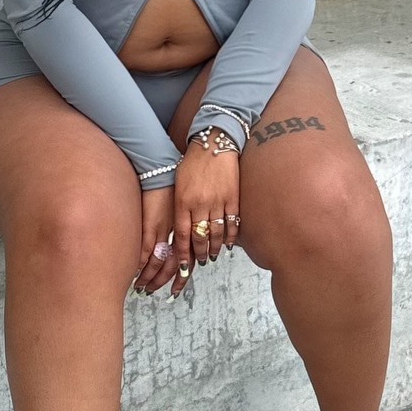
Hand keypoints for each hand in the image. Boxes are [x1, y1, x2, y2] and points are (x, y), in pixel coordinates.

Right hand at [134, 184, 179, 296]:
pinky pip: (147, 251)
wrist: (160, 170)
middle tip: (154, 292)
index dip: (180, 277)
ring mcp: (162, 232)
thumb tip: (179, 244)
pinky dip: (142, 265)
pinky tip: (136, 273)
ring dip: (151, 277)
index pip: (184, 260)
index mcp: (185, 230)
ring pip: (159, 263)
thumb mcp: (178, 210)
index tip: (176, 289)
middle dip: (164, 282)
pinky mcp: (149, 226)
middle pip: (172, 266)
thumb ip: (178, 228)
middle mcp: (176, 234)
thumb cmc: (170, 188)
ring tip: (142, 287)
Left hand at [170, 133, 239, 292]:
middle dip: (200, 254)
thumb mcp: (178, 185)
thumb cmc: (193, 163)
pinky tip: (229, 243)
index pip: (182, 236)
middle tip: (201, 261)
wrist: (213, 142)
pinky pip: (233, 223)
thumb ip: (180, 207)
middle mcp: (199, 204)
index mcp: (182, 201)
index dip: (183, 255)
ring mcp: (217, 201)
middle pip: (200, 238)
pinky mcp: (233, 197)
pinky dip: (231, 236)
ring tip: (213, 254)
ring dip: (215, 247)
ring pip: (217, 234)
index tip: (184, 267)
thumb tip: (181, 230)